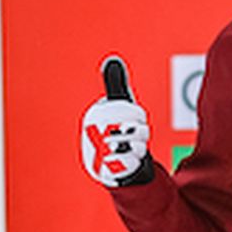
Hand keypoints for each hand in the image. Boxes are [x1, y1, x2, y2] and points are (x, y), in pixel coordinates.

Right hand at [80, 56, 151, 186]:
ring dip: (137, 146)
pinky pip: (133, 162)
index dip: (136, 115)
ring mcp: (100, 153)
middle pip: (135, 128)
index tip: (129, 119)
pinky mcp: (107, 171)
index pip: (131, 111)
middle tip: (129, 133)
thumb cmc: (111, 129)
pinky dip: (134, 160)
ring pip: (136, 145)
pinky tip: (129, 157)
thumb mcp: (113, 103)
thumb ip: (114, 81)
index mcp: (94, 115)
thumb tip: (111, 60)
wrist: (105, 163)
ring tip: (129, 145)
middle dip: (137, 131)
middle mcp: (94, 133)